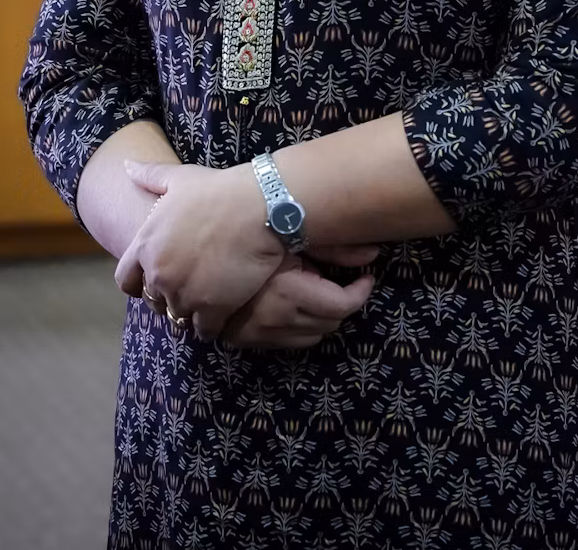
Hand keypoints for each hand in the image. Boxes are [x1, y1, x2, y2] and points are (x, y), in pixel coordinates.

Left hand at [115, 159, 284, 338]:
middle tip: (190, 286)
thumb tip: (125, 166)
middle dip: (168, 296)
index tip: (157, 279)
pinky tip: (225, 308)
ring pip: (178, 318)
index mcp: (146, 245)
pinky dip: (213, 324)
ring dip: (191, 311)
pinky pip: (204, 330)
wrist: (260, 207)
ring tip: (209, 298)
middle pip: (154, 302)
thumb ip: (149, 176)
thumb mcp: (180, 178)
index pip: (126, 281)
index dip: (140, 283)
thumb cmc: (220, 189)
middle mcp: (159, 274)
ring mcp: (184, 294)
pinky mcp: (211, 310)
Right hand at [222, 245, 377, 349]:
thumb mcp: (294, 237)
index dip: (360, 292)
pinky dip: (302, 326)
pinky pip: (290, 342)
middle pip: (330, 323)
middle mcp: (274, 320)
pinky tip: (297, 304)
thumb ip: (336, 247)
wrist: (202, 251)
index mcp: (287, 292)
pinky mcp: (248, 341)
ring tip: (317, 291)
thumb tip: (375, 254)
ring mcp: (258, 334)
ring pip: (313, 337)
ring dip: (323, 317)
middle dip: (343, 303)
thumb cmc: (253, 236)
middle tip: (338, 281)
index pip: (341, 306)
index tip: (366, 279)